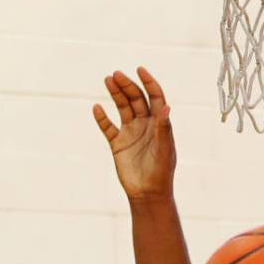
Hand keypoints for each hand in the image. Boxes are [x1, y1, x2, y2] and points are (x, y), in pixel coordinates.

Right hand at [93, 67, 175, 202]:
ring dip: (115, 94)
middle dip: (127, 86)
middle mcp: (145, 125)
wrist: (148, 194)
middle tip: (115, 75)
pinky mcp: (118, 144)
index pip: (155, 98)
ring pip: (122, 108)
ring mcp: (131, 133)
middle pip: (136, 99)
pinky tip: (96, 108)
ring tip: (107, 80)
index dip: (149, 83)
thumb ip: (164, 129)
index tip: (140, 69)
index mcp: (160, 124)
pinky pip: (108, 127)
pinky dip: (102, 118)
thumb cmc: (161, 173)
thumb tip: (166, 107)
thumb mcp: (164, 149)